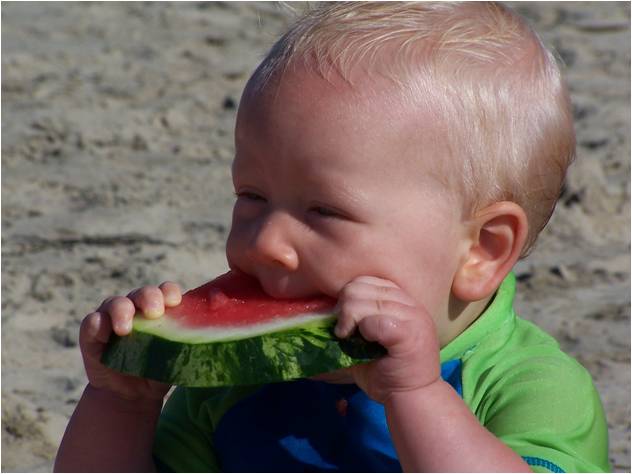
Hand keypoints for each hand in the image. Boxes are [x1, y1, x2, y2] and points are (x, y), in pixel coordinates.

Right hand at [79, 282, 182, 401]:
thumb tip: (205, 348)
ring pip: (116, 303)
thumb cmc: (159, 371)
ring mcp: (112, 318)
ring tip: (125, 329)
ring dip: (121, 311)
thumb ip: (186, 350)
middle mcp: (136, 308)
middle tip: (154, 312)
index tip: (175, 301)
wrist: (131, 395)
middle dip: (149, 297)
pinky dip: (97, 324)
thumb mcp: (175, 361)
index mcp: (160, 309)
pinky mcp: (92, 334)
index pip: (166, 291)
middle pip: (142, 293)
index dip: (170, 292)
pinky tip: (102, 331)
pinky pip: (91, 322)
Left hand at [335, 276, 440, 402]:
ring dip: (349, 321)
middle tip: (343, 332)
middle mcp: (410, 304)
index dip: (349, 297)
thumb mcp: (368, 341)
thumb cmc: (387, 372)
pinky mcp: (409, 334)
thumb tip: (318, 317)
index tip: (345, 322)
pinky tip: (364, 345)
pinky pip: (373, 321)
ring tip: (350, 339)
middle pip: (360, 287)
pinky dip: (363, 332)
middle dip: (344, 309)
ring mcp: (413, 317)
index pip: (366, 280)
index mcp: (402, 300)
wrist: (412, 399)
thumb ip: (354, 322)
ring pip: (363, 302)